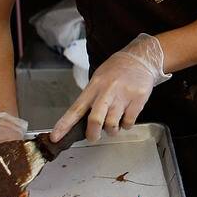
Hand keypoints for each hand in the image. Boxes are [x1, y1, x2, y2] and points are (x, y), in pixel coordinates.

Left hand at [51, 33, 169, 142]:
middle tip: (93, 137)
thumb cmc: (117, 70)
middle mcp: (107, 91)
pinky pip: (129, 122)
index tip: (55, 137)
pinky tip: (125, 118)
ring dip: (111, 131)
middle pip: (95, 119)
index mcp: (94, 86)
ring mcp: (123, 96)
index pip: (75, 109)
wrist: (140, 59)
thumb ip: (91, 98)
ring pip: (112, 124)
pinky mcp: (138, 99)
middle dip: (92, 134)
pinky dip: (126, 126)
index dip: (64, 124)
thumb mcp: (98, 78)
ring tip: (113, 125)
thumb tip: (82, 121)